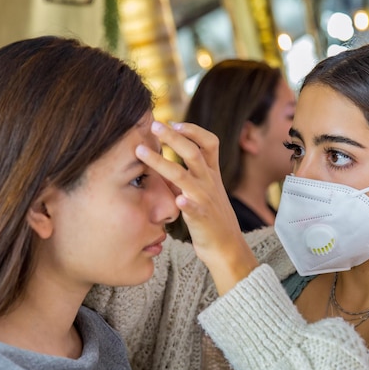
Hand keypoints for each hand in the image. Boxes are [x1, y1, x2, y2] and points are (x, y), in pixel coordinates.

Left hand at [136, 121, 258, 293]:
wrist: (226, 246)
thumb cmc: (211, 217)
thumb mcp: (203, 190)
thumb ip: (188, 174)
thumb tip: (163, 158)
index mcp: (211, 174)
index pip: (209, 143)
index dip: (193, 130)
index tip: (173, 122)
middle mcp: (209, 182)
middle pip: (193, 152)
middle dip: (172, 137)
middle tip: (154, 125)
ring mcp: (205, 199)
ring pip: (184, 176)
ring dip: (162, 162)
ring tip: (142, 153)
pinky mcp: (202, 218)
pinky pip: (195, 208)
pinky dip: (187, 203)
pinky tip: (178, 199)